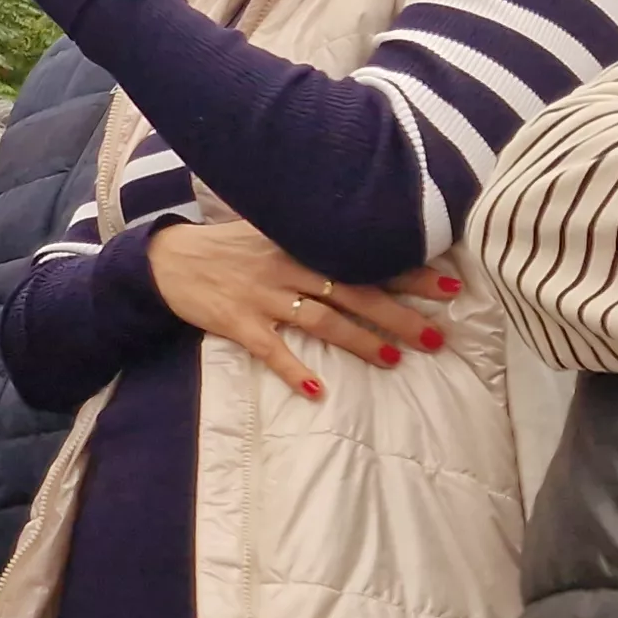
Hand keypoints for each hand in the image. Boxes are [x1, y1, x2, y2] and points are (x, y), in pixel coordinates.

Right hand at [143, 221, 452, 397]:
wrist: (167, 259)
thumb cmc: (226, 245)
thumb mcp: (270, 226)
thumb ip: (313, 234)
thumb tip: (366, 238)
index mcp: (300, 241)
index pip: (365, 257)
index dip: (409, 272)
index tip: (449, 284)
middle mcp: (287, 267)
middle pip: (354, 292)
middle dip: (398, 315)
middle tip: (436, 336)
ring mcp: (262, 296)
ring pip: (322, 320)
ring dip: (360, 342)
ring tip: (394, 360)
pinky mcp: (237, 322)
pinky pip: (270, 350)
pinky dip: (293, 370)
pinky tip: (317, 391)